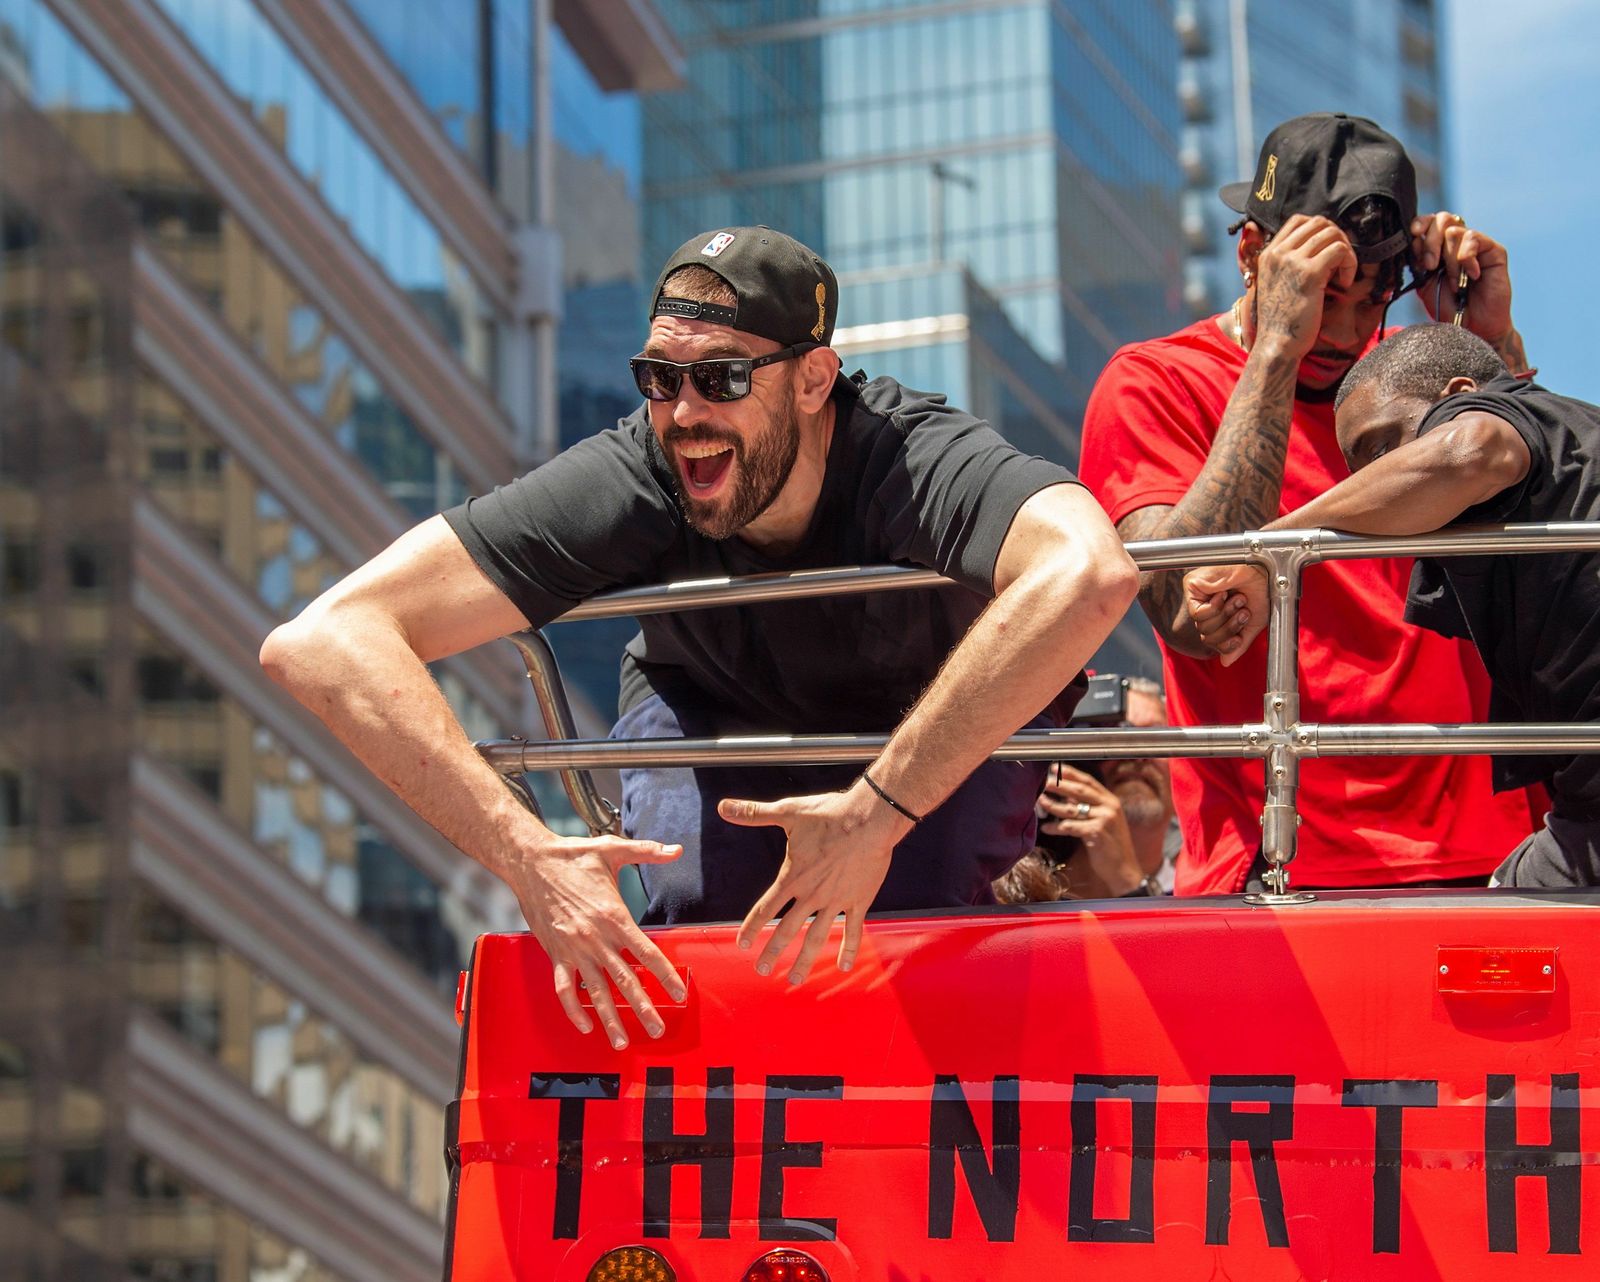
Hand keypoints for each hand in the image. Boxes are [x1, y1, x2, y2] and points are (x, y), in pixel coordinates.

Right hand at [504, 832, 686, 1047]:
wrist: (531, 862)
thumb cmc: (572, 856)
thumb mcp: (613, 849)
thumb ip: (647, 852)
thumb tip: (676, 850)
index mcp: (615, 916)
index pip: (647, 953)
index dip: (664, 975)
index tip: (678, 993)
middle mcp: (596, 938)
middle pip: (625, 980)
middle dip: (643, 1008)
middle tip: (657, 1029)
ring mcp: (574, 949)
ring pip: (596, 992)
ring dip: (610, 1019)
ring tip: (622, 1041)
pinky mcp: (554, 953)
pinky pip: (565, 989)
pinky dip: (574, 1010)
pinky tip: (585, 1025)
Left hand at [724, 780, 907, 984]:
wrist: (868, 820)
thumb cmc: (828, 815)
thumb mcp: (788, 812)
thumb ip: (754, 814)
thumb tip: (724, 806)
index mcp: (792, 877)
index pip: (766, 908)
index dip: (752, 928)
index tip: (743, 945)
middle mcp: (811, 895)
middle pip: (787, 929)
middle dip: (773, 951)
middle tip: (763, 970)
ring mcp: (836, 901)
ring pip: (816, 937)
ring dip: (804, 960)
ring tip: (795, 979)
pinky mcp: (858, 901)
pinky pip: (852, 930)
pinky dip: (848, 949)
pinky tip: (842, 966)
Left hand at [1036, 764, 1141, 893]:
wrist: (1124, 870)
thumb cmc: (1110, 846)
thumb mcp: (1104, 822)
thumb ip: (1088, 808)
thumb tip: (1064, 797)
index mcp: (1111, 801)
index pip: (1089, 782)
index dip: (1072, 774)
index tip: (1056, 768)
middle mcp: (1110, 807)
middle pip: (1080, 790)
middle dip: (1060, 785)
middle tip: (1045, 782)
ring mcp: (1104, 819)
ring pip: (1072, 809)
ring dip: (1053, 805)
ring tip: (1040, 802)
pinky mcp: (1097, 833)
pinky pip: (1070, 827)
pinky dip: (1056, 827)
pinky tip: (1046, 828)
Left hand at [1184, 563, 1268, 665]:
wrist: (1265, 568)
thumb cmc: (1262, 589)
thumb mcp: (1253, 622)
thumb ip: (1239, 643)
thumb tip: (1225, 663)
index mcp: (1221, 615)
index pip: (1213, 642)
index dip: (1226, 644)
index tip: (1239, 638)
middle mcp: (1207, 606)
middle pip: (1206, 636)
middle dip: (1228, 628)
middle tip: (1243, 612)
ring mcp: (1198, 597)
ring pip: (1201, 626)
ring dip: (1225, 616)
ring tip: (1238, 600)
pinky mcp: (1192, 586)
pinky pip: (1197, 613)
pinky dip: (1214, 607)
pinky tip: (1223, 594)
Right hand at [1252, 214, 1359, 364]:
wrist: (1277, 344)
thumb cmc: (1280, 321)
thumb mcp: (1277, 285)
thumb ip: (1289, 265)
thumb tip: (1318, 248)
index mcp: (1269, 255)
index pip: (1298, 220)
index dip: (1321, 229)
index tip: (1327, 250)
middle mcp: (1278, 253)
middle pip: (1319, 222)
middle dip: (1337, 237)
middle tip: (1340, 261)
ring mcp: (1293, 261)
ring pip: (1332, 234)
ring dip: (1345, 251)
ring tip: (1343, 274)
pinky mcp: (1310, 273)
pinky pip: (1340, 251)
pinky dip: (1349, 263)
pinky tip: (1344, 282)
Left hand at [1411, 211, 1513, 345]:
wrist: (1472, 326)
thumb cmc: (1448, 307)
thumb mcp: (1425, 285)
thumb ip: (1419, 263)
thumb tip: (1414, 241)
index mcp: (1439, 248)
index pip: (1429, 222)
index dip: (1420, 224)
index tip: (1413, 235)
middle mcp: (1457, 243)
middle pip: (1442, 219)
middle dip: (1431, 241)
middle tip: (1430, 266)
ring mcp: (1476, 245)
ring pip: (1455, 232)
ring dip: (1450, 261)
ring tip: (1455, 282)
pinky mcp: (1494, 251)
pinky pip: (1474, 239)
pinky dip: (1466, 258)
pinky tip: (1471, 276)